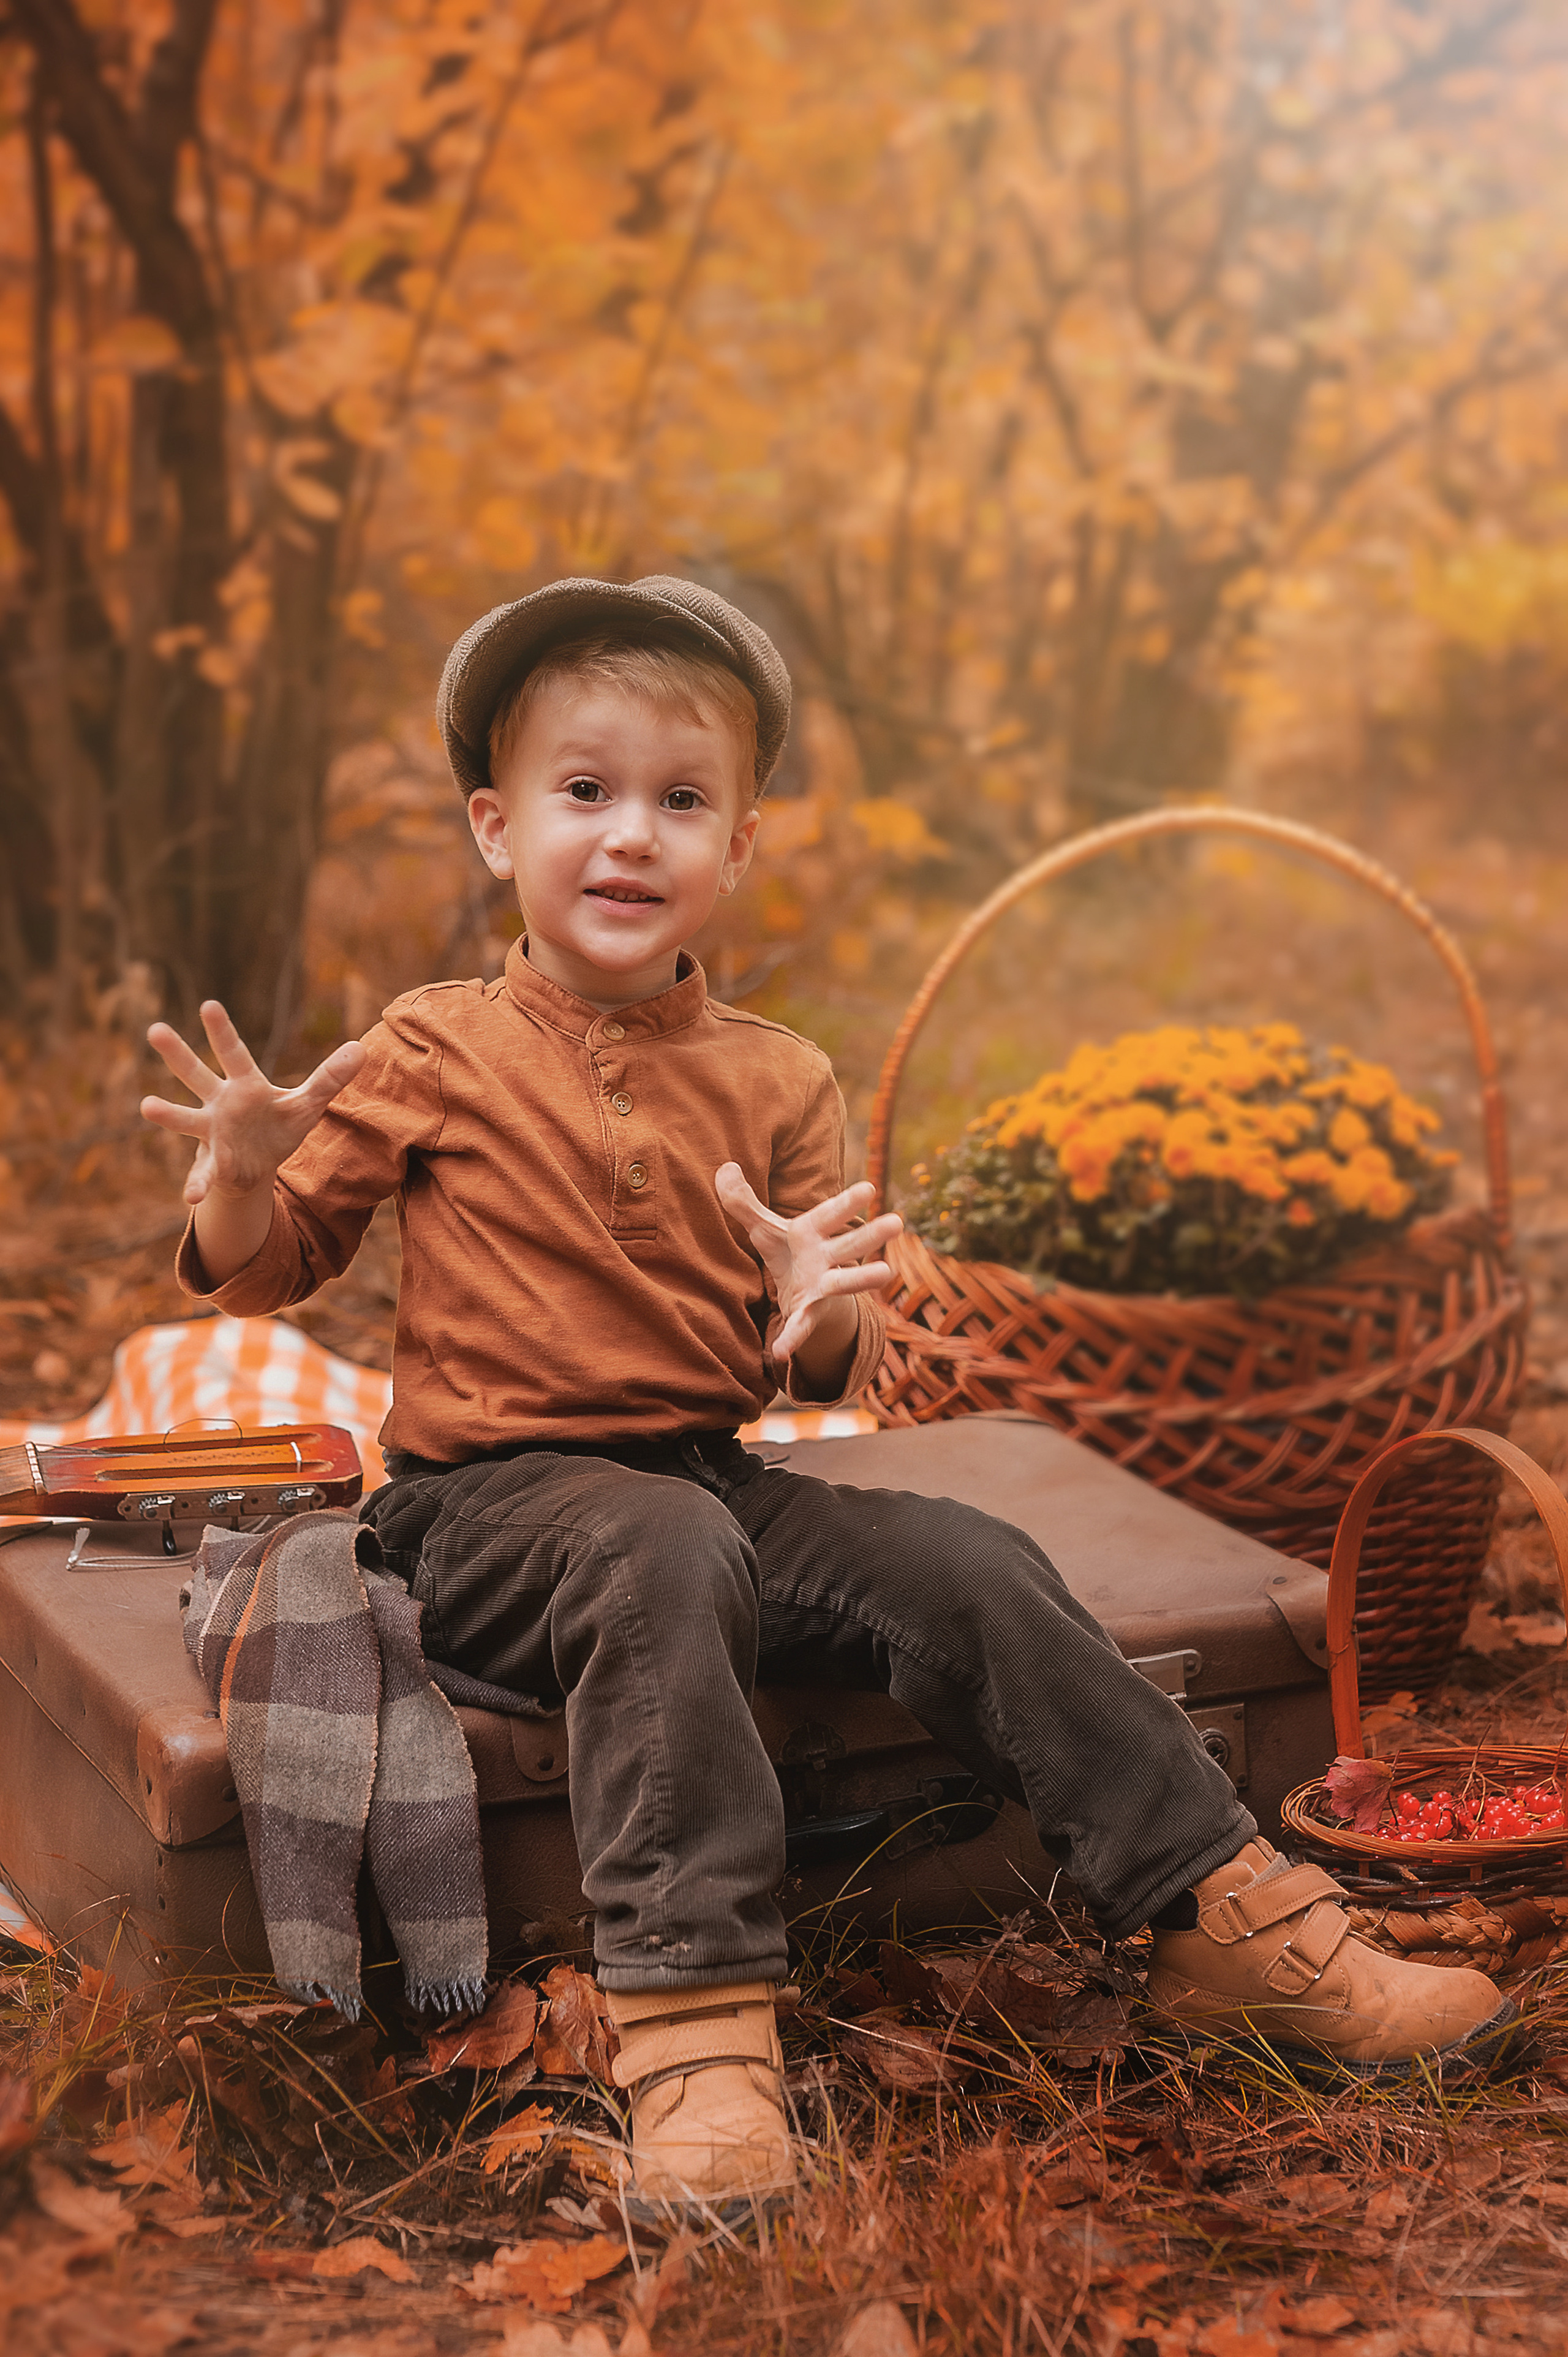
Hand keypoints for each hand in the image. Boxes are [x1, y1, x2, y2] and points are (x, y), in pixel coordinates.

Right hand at [141, 999, 366, 1207]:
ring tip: (147, 1105)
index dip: (222, 1031)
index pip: (235, 1053)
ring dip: (169, 1114)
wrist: (259, 1164)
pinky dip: (197, 1185)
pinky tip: (191, 1198)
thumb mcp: (308, 1104)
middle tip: (154, 1029)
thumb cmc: (278, 1125)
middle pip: (196, 1075)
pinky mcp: (212, 1163)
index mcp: (245, 1085)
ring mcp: (211, 1132)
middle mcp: (221, 1103)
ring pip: (186, 1119)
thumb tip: (361, 1047)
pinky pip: (202, 1174)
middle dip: (178, 1054)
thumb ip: (330, 1078)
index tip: (208, 1005)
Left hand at [715, 1164, 901, 1369]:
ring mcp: (824, 1287)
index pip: (831, 1214)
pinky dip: (792, 1339)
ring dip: (864, 1279)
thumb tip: (726, 1167)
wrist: (799, 1292)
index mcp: (815, 1232)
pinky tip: (780, 1352)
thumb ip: (742, 1201)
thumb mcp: (763, 1227)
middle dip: (872, 1234)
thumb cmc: (788, 1250)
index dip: (848, 1201)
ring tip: (886, 1274)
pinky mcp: (809, 1313)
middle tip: (897, 1222)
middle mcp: (828, 1258)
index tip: (869, 1188)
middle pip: (852, 1244)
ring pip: (846, 1283)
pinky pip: (801, 1327)